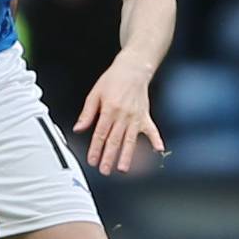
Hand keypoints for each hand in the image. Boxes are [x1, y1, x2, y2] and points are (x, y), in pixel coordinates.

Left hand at [75, 56, 165, 175]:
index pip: (100, 134)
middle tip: (105, 170)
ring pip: (130, 139)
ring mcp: (136, 117)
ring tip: (122, 168)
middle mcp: (123, 115)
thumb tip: (79, 128)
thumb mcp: (95, 93)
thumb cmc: (113, 80)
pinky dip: (156, 140)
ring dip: (127, 155)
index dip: (96, 149)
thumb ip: (87, 113)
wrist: (132, 68)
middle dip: (109, 157)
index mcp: (109, 110)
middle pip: (114, 140)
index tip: (92, 160)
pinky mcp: (145, 116)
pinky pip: (152, 130)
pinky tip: (159, 150)